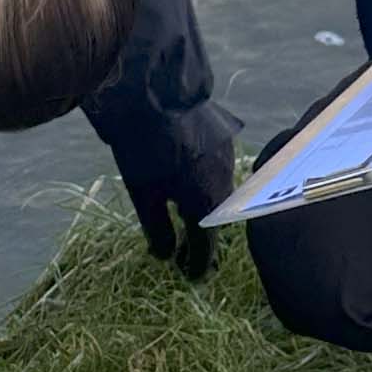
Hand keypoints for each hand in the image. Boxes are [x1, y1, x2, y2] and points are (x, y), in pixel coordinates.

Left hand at [115, 108, 238, 278]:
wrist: (155, 94)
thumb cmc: (145, 150)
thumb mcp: (144, 195)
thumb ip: (157, 230)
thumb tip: (165, 256)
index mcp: (207, 203)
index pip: (206, 246)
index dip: (196, 264)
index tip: (189, 277)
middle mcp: (225, 183)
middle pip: (214, 221)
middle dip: (200, 240)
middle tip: (184, 254)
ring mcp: (227, 159)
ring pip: (218, 195)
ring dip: (203, 211)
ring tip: (184, 220)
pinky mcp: (223, 140)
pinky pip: (218, 173)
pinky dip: (205, 186)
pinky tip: (188, 184)